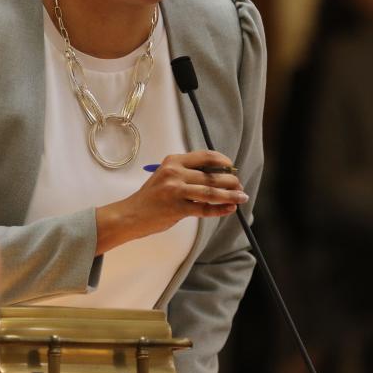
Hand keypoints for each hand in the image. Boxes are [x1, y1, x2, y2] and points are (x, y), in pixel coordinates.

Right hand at [96, 151, 246, 254]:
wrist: (130, 215)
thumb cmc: (151, 197)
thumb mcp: (166, 176)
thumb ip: (188, 173)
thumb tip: (218, 177)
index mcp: (174, 161)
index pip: (206, 157)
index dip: (224, 163)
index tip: (232, 169)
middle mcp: (175, 173)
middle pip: (212, 176)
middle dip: (230, 181)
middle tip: (240, 187)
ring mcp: (175, 190)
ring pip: (211, 192)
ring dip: (230, 195)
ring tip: (242, 197)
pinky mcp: (176, 208)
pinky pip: (204, 209)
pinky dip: (220, 210)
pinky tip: (229, 209)